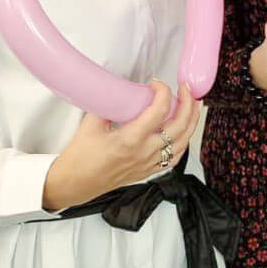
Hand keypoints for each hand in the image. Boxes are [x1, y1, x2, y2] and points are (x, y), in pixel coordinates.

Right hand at [42, 80, 201, 210]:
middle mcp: (144, 153)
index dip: (163, 92)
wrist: (73, 184)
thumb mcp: (91, 123)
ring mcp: (148, 164)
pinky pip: (174, 158)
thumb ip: (110, 104)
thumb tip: (122, 89)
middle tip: (185, 88)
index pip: (159, 111)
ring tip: (194, 105)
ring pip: (182, 142)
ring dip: (191, 122)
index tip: (156, 83)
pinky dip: (183, 142)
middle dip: (187, 103)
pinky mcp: (147, 172)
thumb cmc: (79, 157)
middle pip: (179, 126)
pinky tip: (184, 132)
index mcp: (130, 140)